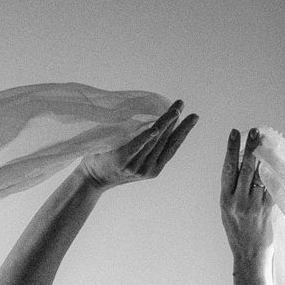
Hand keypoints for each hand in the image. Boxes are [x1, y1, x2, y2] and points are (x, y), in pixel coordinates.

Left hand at [82, 100, 198, 188]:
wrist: (91, 180)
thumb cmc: (112, 162)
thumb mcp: (135, 157)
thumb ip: (147, 145)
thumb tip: (158, 122)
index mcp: (154, 168)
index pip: (173, 146)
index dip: (184, 131)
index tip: (193, 116)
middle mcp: (148, 168)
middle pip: (166, 142)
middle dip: (176, 122)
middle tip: (182, 104)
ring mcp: (136, 166)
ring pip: (154, 142)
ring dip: (165, 123)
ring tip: (174, 110)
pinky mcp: (122, 161)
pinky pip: (136, 146)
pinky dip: (145, 137)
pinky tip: (156, 128)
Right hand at [220, 126, 274, 263]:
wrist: (249, 256)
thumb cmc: (239, 233)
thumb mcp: (229, 211)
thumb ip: (234, 191)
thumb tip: (244, 165)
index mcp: (225, 200)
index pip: (227, 169)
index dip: (231, 149)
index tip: (234, 133)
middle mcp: (237, 201)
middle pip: (244, 168)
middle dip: (250, 147)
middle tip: (255, 131)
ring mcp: (252, 205)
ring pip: (259, 175)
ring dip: (264, 156)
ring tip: (266, 142)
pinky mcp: (267, 210)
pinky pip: (272, 187)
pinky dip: (274, 173)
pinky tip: (277, 161)